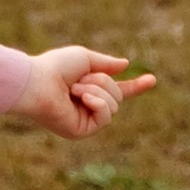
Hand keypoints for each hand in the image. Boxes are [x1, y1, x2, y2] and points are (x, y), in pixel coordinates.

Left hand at [15, 45, 155, 138]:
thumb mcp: (85, 58)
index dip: (135, 86)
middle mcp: (88, 105)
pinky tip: (81, 98)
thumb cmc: (55, 67)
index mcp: (88, 89)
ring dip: (97, 90)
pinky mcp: (82, 131)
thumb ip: (105, 63)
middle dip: (104, 82)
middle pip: (118, 95)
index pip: (116, 90)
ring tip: (75, 88)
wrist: (36, 82)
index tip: (152, 79)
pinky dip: (97, 103)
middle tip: (81, 79)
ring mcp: (85, 119)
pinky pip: (106, 116)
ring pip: (114, 105)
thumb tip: (125, 65)